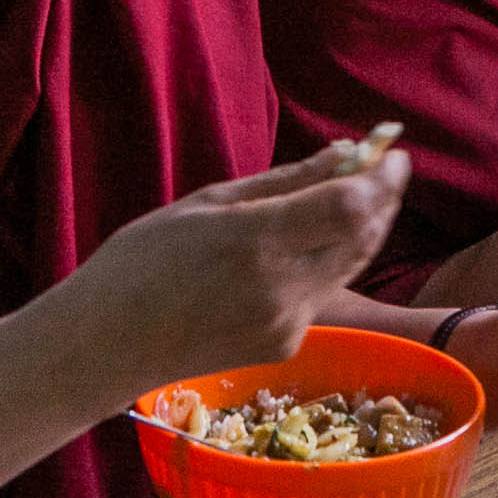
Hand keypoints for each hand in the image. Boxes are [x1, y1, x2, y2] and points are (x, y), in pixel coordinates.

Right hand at [50, 145, 407, 413]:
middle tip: (383, 165)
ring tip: (361, 193)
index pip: (351, 207)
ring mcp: (287, 323)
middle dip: (382, 198)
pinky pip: (322, 292)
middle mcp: (281, 287)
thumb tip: (343, 154)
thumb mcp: (208, 203)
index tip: (390, 151)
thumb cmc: (142, 261)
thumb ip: (284, 183)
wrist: (106, 345)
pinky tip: (317, 238)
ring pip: (350, 266)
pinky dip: (331, 259)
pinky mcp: (285, 346)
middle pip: (364, 236)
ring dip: (365, 228)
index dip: (382, 178)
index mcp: (256, 241)